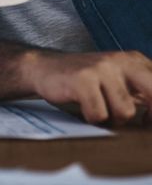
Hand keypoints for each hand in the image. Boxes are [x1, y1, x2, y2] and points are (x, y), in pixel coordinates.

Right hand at [27, 49, 151, 124]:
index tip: (148, 120)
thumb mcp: (118, 79)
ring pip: (125, 111)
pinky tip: (84, 109)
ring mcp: (100, 68)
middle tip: (141, 124)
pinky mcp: (82, 79)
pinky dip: (92, 118)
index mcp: (133, 60)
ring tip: (100, 110)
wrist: (44, 67)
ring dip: (113, 119)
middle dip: (150, 116)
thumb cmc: (85, 79)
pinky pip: (99, 114)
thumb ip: (143, 91)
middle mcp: (120, 60)